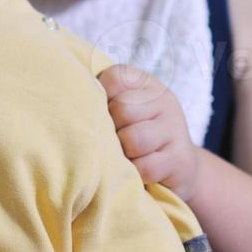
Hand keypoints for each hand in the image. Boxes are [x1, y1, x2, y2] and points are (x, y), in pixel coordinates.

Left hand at [98, 64, 200, 203]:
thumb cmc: (137, 133)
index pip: (114, 78)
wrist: (179, 167)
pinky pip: (145, 167)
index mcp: (146, 83)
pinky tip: (137, 171)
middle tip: (115, 140)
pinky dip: (136, 173)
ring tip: (126, 155)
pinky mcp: (180, 159)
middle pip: (121, 110)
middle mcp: (165, 101)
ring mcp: (175, 128)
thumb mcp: (123, 108)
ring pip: (133, 139)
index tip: (104, 113)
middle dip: (111, 130)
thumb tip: (70, 98)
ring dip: (124, 153)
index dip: (101, 99)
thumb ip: (101, 97)